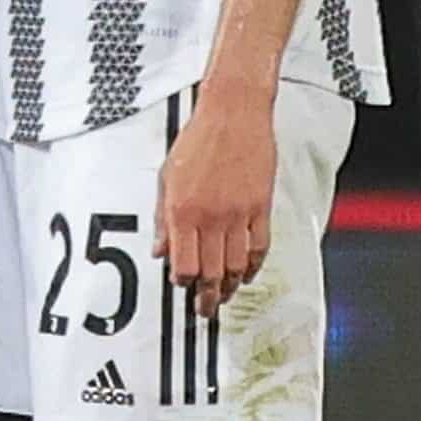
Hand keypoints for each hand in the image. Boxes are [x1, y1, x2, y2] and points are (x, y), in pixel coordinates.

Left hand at [153, 85, 275, 319]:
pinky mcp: (261, 206)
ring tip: (227, 294)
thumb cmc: (199, 138)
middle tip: (206, 308)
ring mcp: (238, 213)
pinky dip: (255, 266)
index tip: (183, 288)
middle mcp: (211, 216)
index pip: (183, 265)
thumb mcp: (166, 176)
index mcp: (183, 210)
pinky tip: (249, 273)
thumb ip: (163, 219)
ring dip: (232, 286)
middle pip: (212, 273)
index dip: (183, 283)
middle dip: (208, 297)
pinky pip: (260, 247)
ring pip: (238, 266)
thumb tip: (160, 251)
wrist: (233, 111)